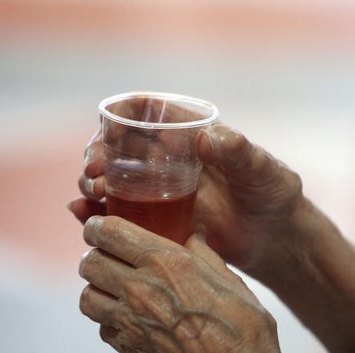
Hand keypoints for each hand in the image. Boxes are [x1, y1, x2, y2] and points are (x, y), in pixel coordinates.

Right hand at [69, 121, 302, 273]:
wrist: (272, 237)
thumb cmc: (273, 196)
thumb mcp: (264, 171)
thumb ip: (241, 152)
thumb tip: (208, 137)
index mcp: (188, 134)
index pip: (143, 113)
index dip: (117, 119)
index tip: (104, 138)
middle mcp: (168, 158)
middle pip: (118, 148)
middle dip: (97, 158)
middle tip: (94, 178)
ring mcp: (160, 188)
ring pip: (113, 179)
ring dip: (92, 184)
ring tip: (90, 198)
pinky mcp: (157, 217)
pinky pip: (121, 211)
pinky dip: (98, 212)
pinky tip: (82, 215)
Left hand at [78, 216, 322, 352]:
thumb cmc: (241, 327)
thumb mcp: (227, 278)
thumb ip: (202, 252)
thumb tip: (192, 234)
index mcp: (164, 263)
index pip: (109, 233)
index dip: (98, 225)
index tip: (98, 226)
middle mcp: (139, 289)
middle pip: (88, 263)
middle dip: (95, 255)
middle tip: (109, 257)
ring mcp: (129, 323)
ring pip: (87, 297)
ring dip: (97, 289)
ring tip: (115, 289)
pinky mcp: (128, 350)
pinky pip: (103, 328)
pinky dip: (109, 320)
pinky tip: (130, 320)